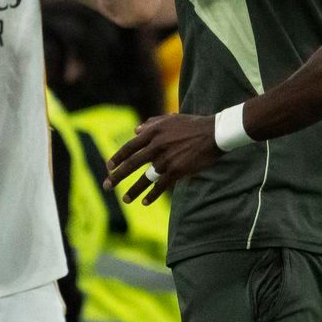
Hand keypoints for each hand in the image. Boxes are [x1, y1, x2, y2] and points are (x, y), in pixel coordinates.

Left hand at [104, 112, 222, 203]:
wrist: (214, 133)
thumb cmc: (193, 125)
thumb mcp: (170, 119)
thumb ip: (152, 123)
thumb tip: (135, 130)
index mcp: (153, 132)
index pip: (130, 147)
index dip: (118, 158)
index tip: (109, 167)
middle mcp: (156, 145)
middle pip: (132, 163)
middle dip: (117, 176)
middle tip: (107, 186)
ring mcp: (166, 158)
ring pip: (145, 178)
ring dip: (134, 190)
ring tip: (125, 199)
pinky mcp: (177, 170)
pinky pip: (161, 185)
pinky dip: (152, 195)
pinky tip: (145, 202)